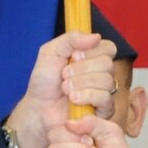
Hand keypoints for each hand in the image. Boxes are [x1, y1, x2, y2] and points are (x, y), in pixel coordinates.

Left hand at [7, 31, 115, 147]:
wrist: (38, 108)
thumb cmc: (45, 81)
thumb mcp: (51, 51)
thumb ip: (71, 38)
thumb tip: (96, 36)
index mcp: (92, 57)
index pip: (109, 47)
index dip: (92, 51)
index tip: (74, 56)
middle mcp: (101, 73)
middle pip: (108, 63)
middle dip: (82, 69)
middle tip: (64, 75)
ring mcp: (104, 92)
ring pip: (107, 81)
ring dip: (81, 83)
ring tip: (65, 89)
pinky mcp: (104, 110)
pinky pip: (106, 99)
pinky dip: (87, 96)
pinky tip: (73, 99)